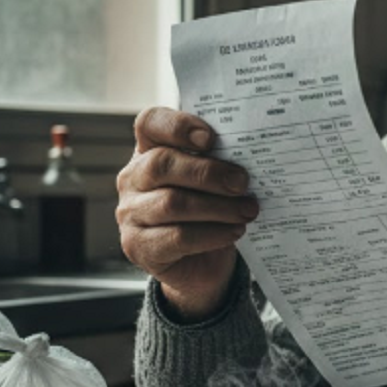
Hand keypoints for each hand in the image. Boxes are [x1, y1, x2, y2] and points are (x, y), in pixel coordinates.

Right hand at [116, 107, 256, 319]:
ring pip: (172, 203)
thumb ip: (223, 160)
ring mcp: (130, 213)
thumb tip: (255, 150)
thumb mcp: (215, 180)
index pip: (150, 123)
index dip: (178, 126)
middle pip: (162, 164)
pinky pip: (177, 237)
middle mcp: (133, 178)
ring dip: (219, 207)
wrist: (202, 262)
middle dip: (209, 173)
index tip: (211, 138)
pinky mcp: (138, 246)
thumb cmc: (211, 209)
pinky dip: (213, 234)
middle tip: (243, 182)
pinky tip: (234, 231)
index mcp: (150, 150)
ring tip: (248, 210)